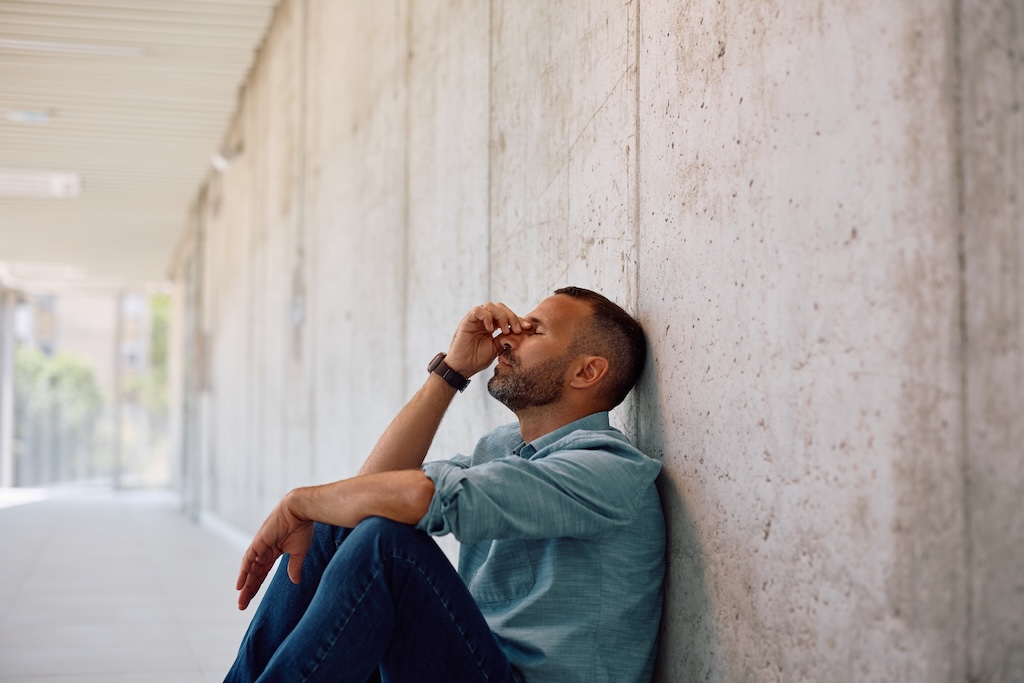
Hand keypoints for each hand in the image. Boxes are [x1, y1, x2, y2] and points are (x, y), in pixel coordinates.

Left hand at [235, 490, 313, 609]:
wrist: (300, 511)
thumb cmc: (301, 528)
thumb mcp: (299, 553)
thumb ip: (294, 567)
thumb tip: (296, 582)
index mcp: (273, 552)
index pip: (262, 573)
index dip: (257, 585)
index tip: (251, 599)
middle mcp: (263, 551)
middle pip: (253, 574)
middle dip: (249, 589)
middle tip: (243, 605)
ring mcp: (259, 547)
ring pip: (249, 570)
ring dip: (245, 585)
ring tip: (241, 600)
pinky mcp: (258, 543)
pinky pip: (248, 561)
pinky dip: (243, 573)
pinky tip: (239, 586)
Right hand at [445, 302, 531, 375]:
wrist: (463, 368)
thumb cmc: (478, 359)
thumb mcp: (497, 348)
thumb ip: (506, 338)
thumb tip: (521, 332)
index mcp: (492, 325)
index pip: (507, 315)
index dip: (518, 319)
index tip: (527, 328)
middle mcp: (484, 320)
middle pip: (500, 307)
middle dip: (511, 317)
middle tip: (516, 330)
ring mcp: (475, 320)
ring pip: (490, 306)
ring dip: (501, 316)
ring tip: (504, 330)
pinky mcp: (467, 321)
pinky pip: (478, 311)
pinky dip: (487, 317)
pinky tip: (491, 329)